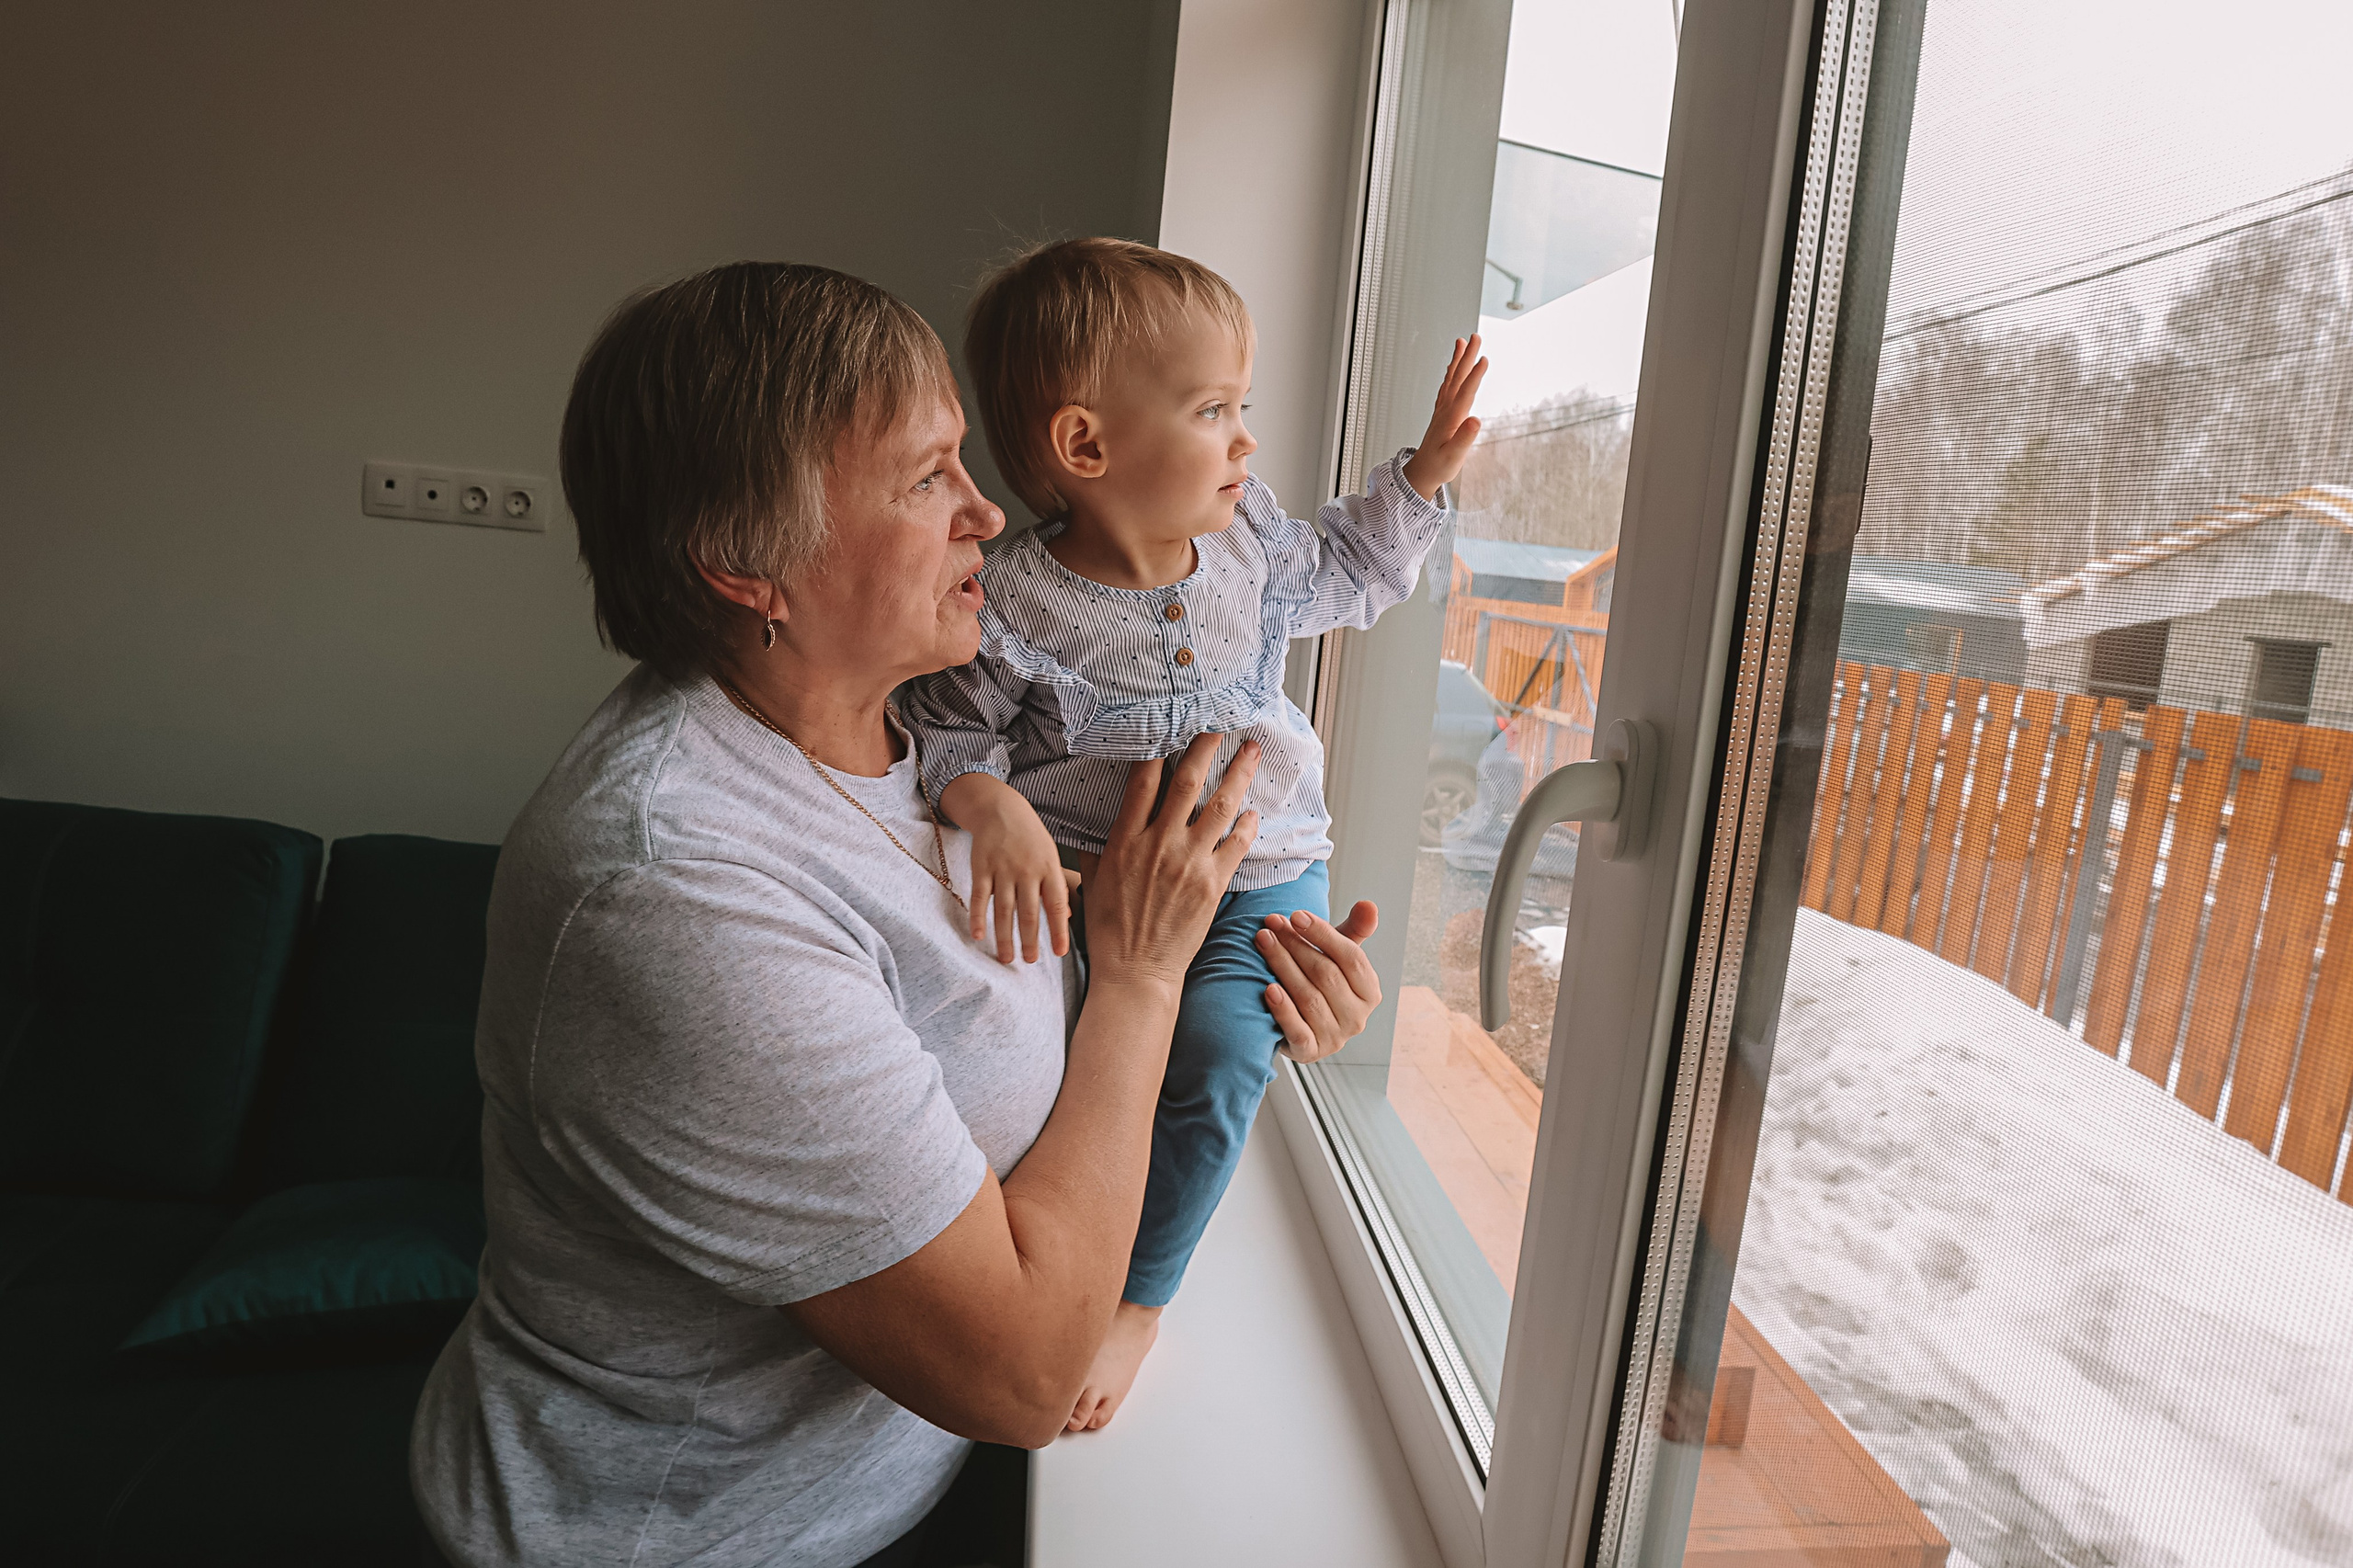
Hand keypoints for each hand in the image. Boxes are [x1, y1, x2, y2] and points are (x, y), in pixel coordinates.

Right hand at [941, 772, 1074, 963]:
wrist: (1001, 809)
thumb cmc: (1030, 838)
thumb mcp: (1050, 856)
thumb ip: (1056, 887)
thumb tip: (1066, 917)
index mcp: (1048, 869)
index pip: (1055, 905)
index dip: (1058, 930)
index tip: (1059, 953)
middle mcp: (1027, 870)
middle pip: (1028, 912)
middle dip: (1029, 940)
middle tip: (1029, 962)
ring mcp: (1003, 869)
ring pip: (1003, 909)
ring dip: (1004, 936)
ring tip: (1006, 958)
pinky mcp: (981, 867)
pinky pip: (979, 896)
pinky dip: (977, 917)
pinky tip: (978, 936)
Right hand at [1085, 736, 1261, 989]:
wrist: (1136, 971)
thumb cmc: (1111, 928)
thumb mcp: (1094, 879)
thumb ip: (1098, 845)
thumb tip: (1097, 821)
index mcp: (1125, 840)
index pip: (1144, 781)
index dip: (1160, 748)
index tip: (1172, 726)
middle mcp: (1157, 845)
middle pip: (1187, 782)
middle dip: (1206, 747)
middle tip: (1222, 723)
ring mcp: (1188, 864)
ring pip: (1220, 807)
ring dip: (1239, 775)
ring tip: (1251, 753)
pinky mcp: (1212, 885)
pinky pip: (1236, 845)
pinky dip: (1247, 825)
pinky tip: (1254, 812)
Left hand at [1256, 901, 1381, 1062]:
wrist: (1297, 1025)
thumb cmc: (1320, 983)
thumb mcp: (1337, 957)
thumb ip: (1354, 931)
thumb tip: (1369, 905)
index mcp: (1370, 992)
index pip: (1352, 958)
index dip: (1323, 934)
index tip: (1296, 914)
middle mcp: (1357, 1018)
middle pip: (1326, 975)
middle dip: (1296, 945)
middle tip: (1271, 924)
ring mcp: (1335, 1038)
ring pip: (1308, 997)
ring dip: (1283, 966)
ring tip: (1263, 941)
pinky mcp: (1310, 1052)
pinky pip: (1297, 1030)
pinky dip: (1283, 1009)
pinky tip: (1268, 988)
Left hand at [1401, 335, 1487, 500]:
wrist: (1422, 472)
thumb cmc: (1439, 466)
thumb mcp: (1454, 457)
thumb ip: (1464, 439)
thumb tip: (1475, 420)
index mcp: (1451, 418)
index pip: (1466, 392)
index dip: (1475, 376)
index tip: (1484, 359)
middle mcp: (1446, 409)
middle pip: (1458, 378)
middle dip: (1467, 356)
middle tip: (1476, 336)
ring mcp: (1443, 409)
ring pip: (1452, 378)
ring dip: (1458, 359)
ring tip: (1462, 341)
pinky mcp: (1442, 411)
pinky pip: (1448, 386)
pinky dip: (1452, 372)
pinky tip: (1453, 366)